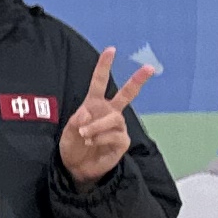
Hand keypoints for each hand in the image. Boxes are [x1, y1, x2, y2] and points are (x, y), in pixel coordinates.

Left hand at [60, 49, 152, 183]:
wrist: (76, 168)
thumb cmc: (72, 146)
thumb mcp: (68, 131)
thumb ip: (76, 119)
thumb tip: (87, 112)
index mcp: (94, 104)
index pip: (100, 82)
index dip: (104, 66)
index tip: (111, 50)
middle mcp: (109, 112)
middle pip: (127, 94)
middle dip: (138, 80)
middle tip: (150, 68)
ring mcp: (118, 127)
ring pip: (115, 118)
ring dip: (97, 126)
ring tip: (85, 135)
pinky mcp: (122, 141)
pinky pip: (117, 135)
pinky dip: (102, 138)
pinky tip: (93, 142)